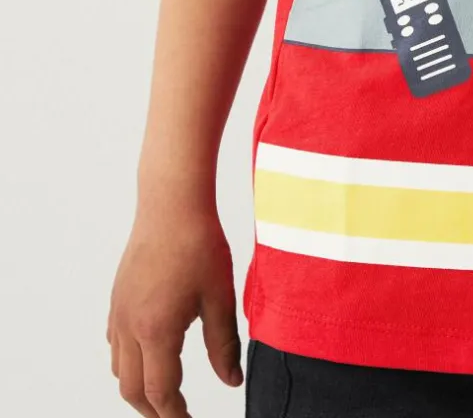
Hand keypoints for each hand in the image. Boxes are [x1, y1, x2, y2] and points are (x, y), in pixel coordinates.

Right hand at [107, 204, 242, 414]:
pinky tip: (150, 354)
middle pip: (133, 390)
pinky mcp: (117, 298)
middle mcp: (129, 326)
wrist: (171, 203)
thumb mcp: (220, 297)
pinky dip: (129, 362)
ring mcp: (119, 312)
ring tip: (165, 392)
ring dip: (139, 388)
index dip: (176, 416)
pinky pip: (115, 344)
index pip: (161, 393)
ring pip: (119, 369)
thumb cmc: (198, 243)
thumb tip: (232, 381)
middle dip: (154, 410)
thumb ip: (224, 345)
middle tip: (178, 416)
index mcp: (157, 330)